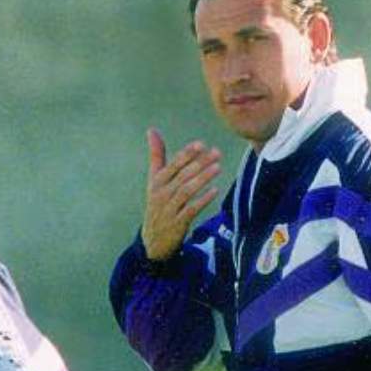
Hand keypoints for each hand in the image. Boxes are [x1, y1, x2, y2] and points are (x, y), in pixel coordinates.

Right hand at [142, 127, 222, 260]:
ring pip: (187, 191)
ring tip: (218, 168)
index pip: (173, 165)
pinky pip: (191, 209)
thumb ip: (156, 155)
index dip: (187, 154)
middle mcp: (161, 194)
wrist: (153, 240)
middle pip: (182, 176)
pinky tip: (215, 191)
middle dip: (199, 163)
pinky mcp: (178, 223)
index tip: (201, 145)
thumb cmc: (157, 204)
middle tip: (216, 153)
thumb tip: (152, 130)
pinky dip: (203, 200)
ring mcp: (169, 209)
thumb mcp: (154, 180)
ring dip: (202, 179)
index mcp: (157, 182)